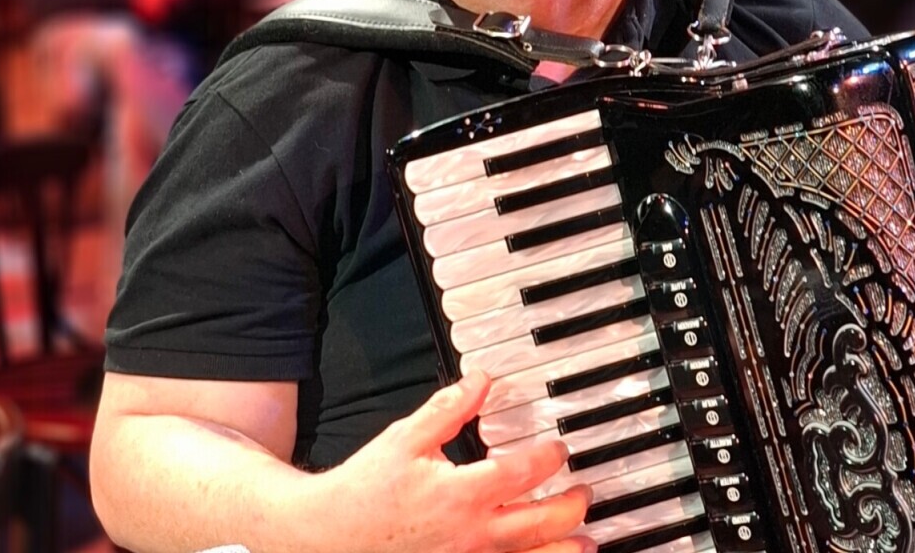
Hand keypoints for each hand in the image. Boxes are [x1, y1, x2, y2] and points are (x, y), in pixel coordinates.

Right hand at [308, 371, 594, 552]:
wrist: (328, 535)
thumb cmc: (366, 489)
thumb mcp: (406, 438)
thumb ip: (448, 408)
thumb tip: (481, 379)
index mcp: (461, 493)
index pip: (524, 472)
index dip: (550, 457)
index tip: (559, 449)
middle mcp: (471, 534)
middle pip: (542, 524)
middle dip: (571, 506)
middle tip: (583, 493)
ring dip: (565, 550)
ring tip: (585, 541)